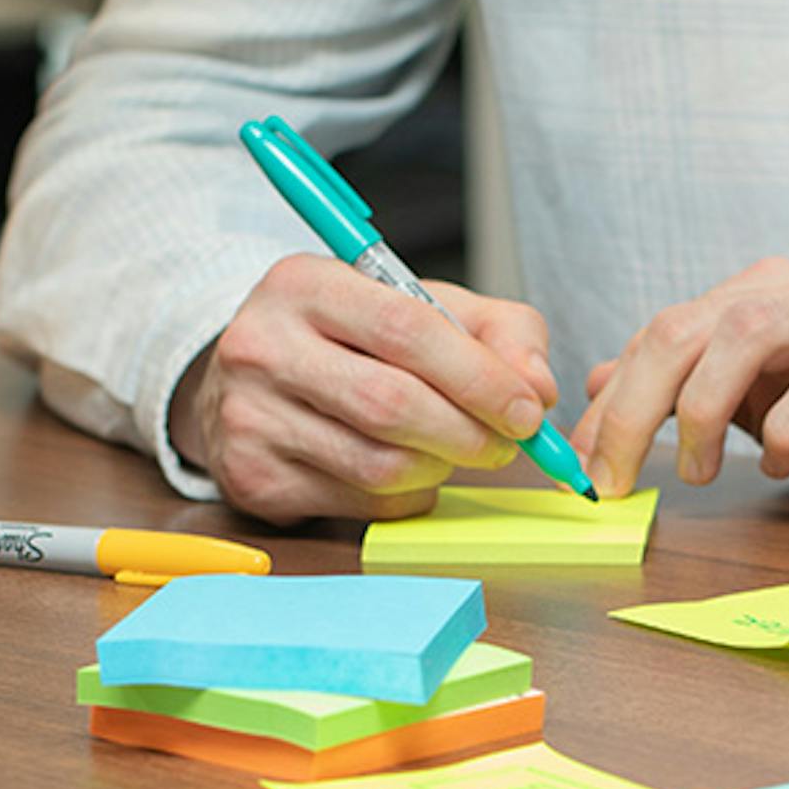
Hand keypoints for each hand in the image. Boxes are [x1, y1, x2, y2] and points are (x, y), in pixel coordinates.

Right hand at [169, 253, 558, 523]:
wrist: (250, 378)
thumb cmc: (348, 338)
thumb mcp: (420, 305)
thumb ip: (498, 331)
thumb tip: (538, 388)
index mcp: (305, 284)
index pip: (406, 331)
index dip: (480, 378)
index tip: (527, 409)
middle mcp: (263, 347)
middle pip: (392, 405)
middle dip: (469, 433)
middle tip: (505, 443)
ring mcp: (250, 418)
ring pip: (379, 464)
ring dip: (442, 467)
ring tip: (455, 450)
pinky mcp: (253, 478)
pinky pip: (362, 503)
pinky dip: (408, 496)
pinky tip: (409, 470)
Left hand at [569, 259, 788, 500]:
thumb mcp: (766, 396)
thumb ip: (691, 383)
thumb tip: (605, 377)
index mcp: (757, 297)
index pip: (657, 334)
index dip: (610, 403)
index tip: (582, 466)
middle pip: (683, 328)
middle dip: (634, 408)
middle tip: (617, 479)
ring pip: (744, 334)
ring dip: (701, 408)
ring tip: (697, 473)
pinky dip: (787, 433)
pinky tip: (779, 468)